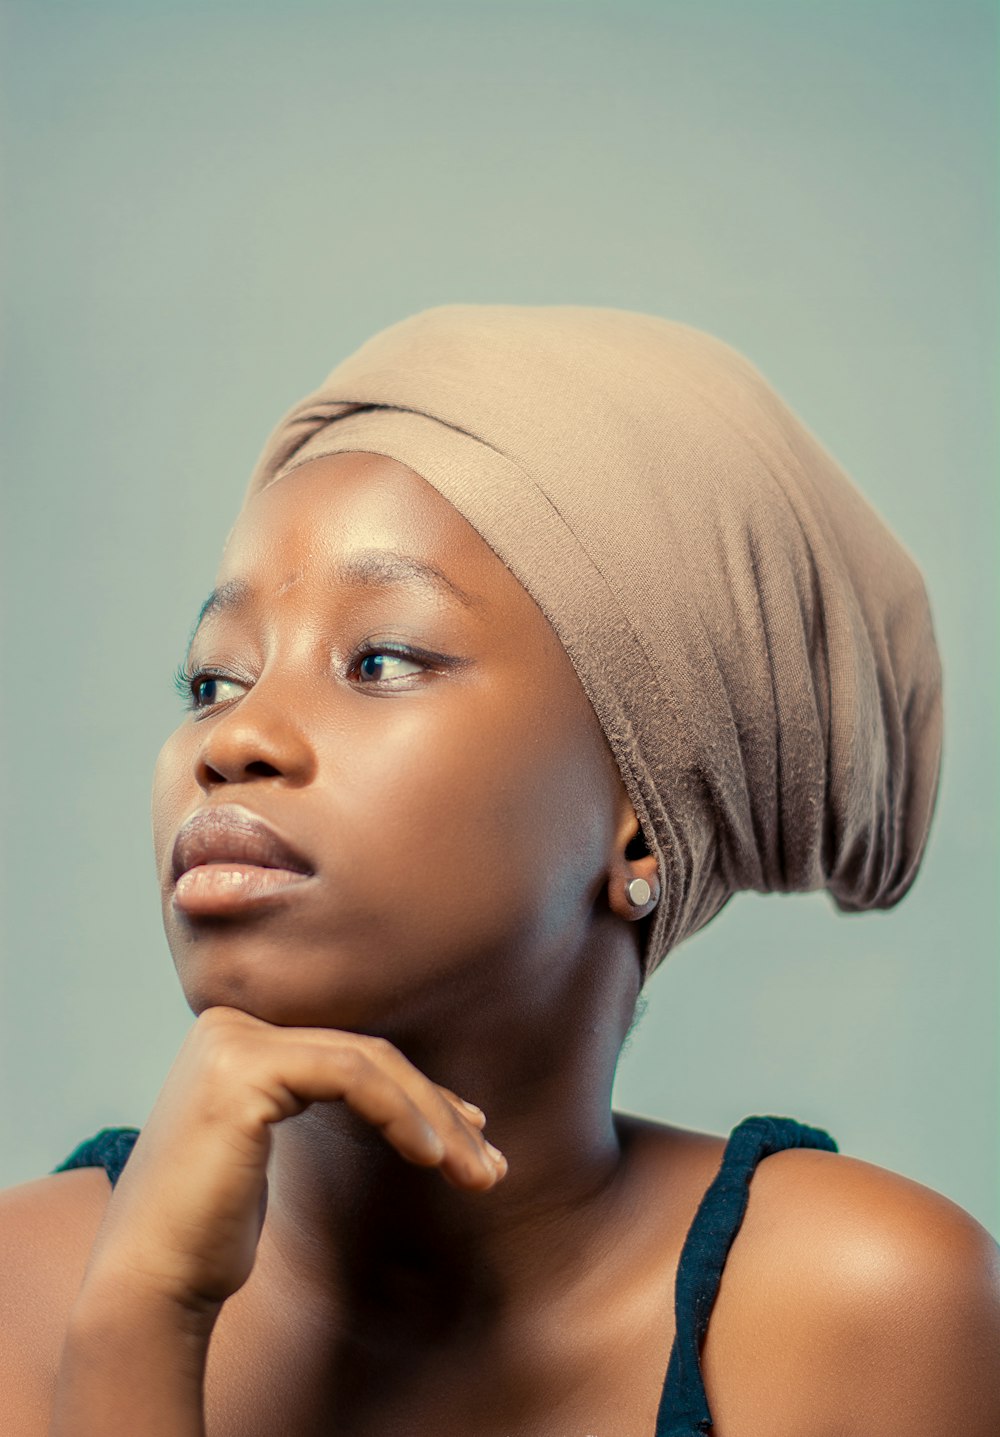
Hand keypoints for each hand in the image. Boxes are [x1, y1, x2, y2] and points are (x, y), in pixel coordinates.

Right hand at [78, 1006, 505, 1317]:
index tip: (472, 1135)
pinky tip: (434, 1156)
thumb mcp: (270, 1147)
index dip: (420, 1093)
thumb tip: (413, 1089)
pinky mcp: (244, 1068)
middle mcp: (228, 1023)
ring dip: (437, 1118)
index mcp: (234, 1033)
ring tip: (479, 1172)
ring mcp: (233, 1040)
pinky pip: (351, 1077)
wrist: (152, 1280)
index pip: (351, 1052)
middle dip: (439, 1109)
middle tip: (489, 1166)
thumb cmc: (212, 1228)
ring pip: (369, 1062)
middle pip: (366, 1054)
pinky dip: (404, 1114)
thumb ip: (317, 1097)